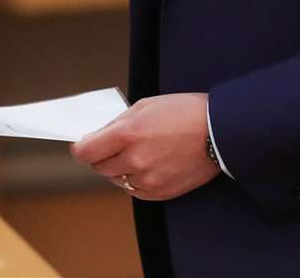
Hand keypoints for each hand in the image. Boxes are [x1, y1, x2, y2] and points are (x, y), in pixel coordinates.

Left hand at [69, 93, 220, 200]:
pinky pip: (134, 191)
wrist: (218, 131)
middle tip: (112, 145)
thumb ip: (117, 123)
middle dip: (101, 156)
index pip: (85, 152)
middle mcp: (135, 160)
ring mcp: (148, 179)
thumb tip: (97, 137)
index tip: (83, 145)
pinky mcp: (161, 192)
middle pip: (99, 167)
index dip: (81, 148)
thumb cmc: (183, 112)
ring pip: (116, 180)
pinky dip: (134, 180)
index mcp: (128, 134)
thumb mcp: (144, 106)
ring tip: (136, 152)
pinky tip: (147, 165)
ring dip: (118, 168)